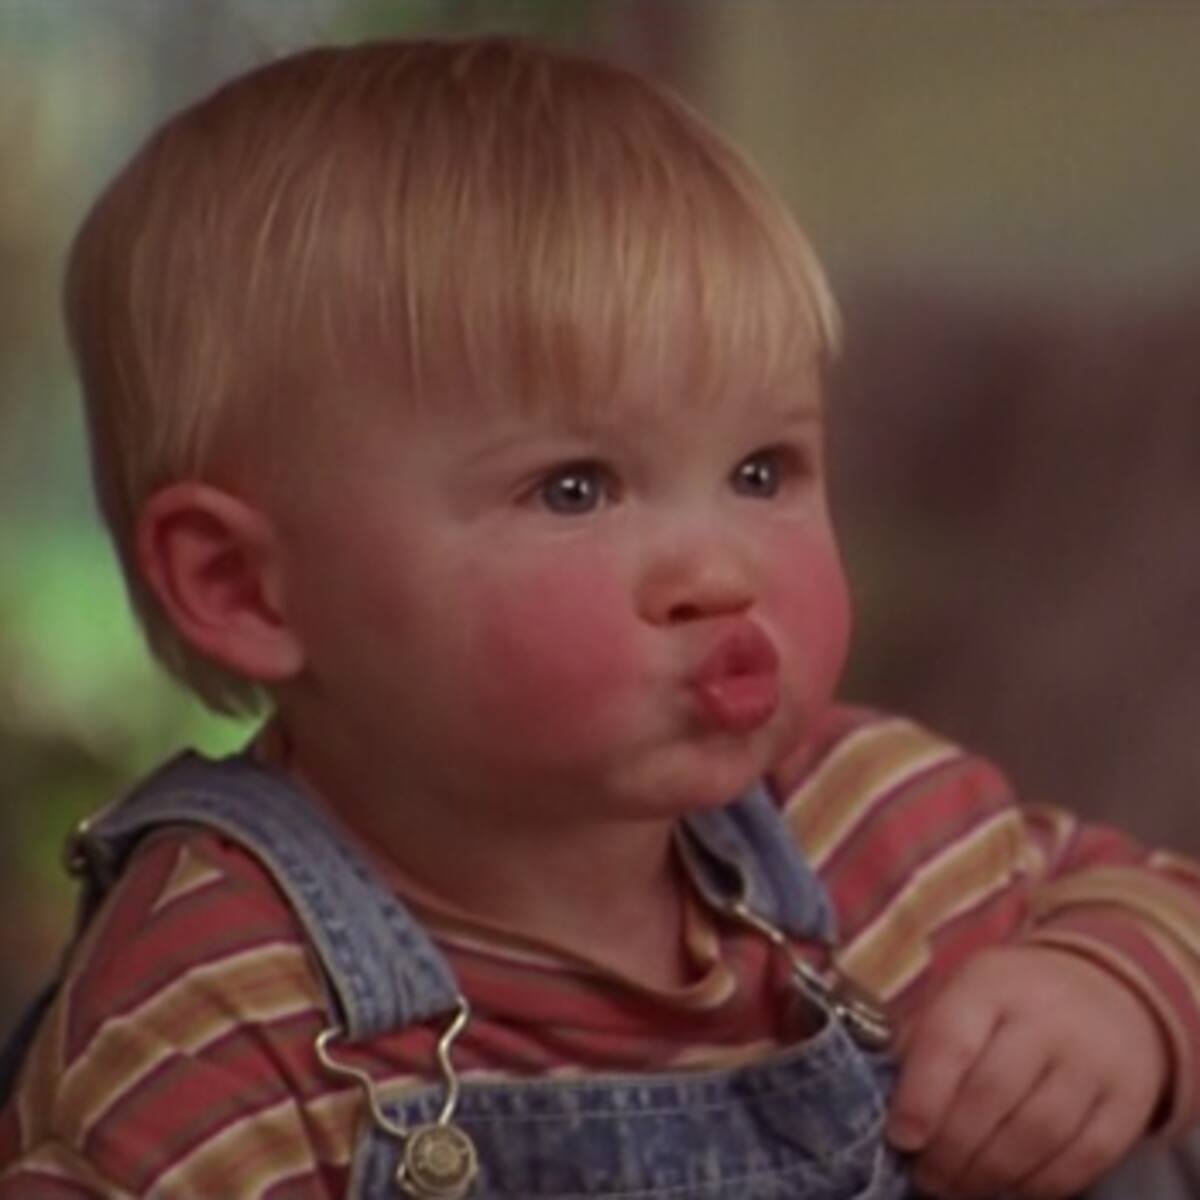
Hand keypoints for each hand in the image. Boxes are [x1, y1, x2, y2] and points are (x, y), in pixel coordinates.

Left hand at [886, 944, 1168, 1197]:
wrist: (1104, 987)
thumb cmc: (1009, 999)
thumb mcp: (962, 993)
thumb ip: (925, 1038)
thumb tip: (893, 1104)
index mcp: (990, 982)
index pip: (951, 1041)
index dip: (923, 1096)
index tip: (902, 1138)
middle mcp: (1046, 1016)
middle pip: (992, 1094)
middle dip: (952, 1148)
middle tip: (927, 1177)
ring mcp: (1094, 1059)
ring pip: (1037, 1133)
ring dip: (990, 1174)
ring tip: (959, 1188)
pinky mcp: (1129, 1102)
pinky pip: (1083, 1157)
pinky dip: (1040, 1184)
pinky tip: (1008, 1189)